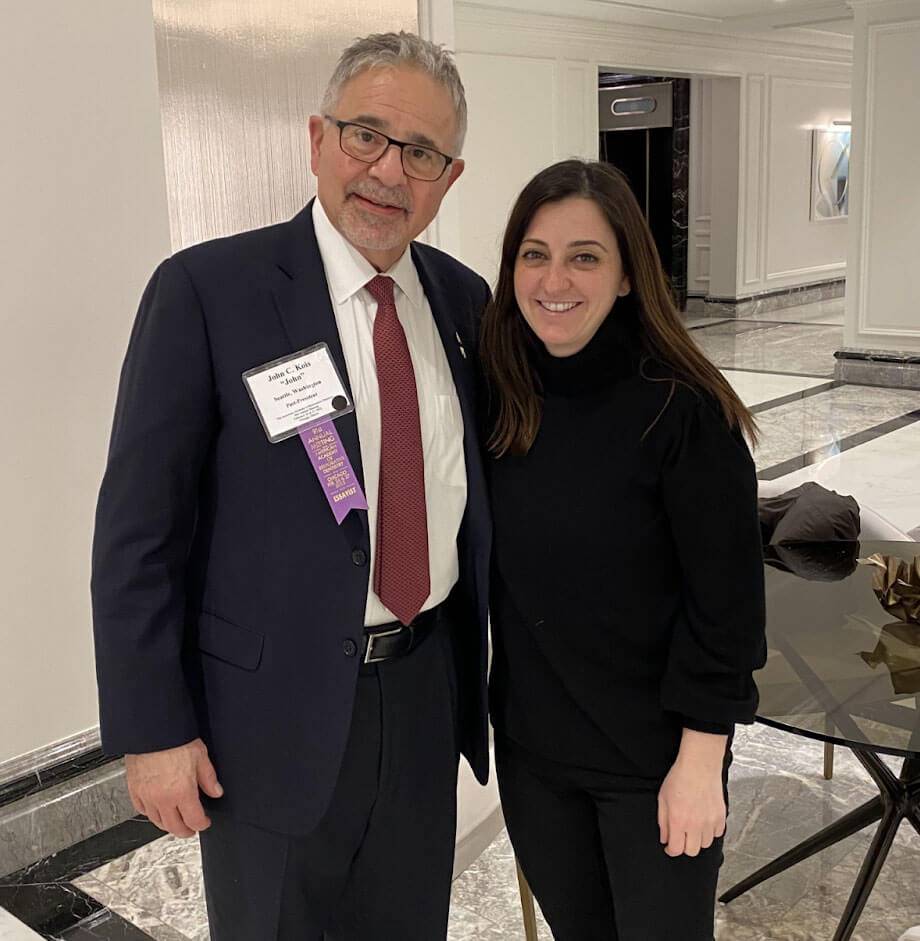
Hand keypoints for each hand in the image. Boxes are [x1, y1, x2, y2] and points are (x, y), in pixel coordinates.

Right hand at [125, 738, 222, 837]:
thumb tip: (216, 791)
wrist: (151, 730)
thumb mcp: (200, 756)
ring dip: (168, 825)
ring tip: (175, 822)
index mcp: (182, 792)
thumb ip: (209, 778)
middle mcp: (162, 798)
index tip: (204, 822)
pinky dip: (150, 814)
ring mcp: (146, 796)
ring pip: (157, 821)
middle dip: (185, 831)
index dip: (202, 824)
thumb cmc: (175, 739)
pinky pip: (141, 810)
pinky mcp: (134, 790)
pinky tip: (156, 810)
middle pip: (174, 827)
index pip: (194, 820)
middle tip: (191, 828)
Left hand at [657, 729, 726, 857]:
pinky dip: (711, 832)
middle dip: (684, 846)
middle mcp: (696, 825)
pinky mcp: (721, 817)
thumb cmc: (680, 777)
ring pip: (705, 844)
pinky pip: (717, 834)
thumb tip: (664, 838)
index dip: (671, 850)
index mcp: (679, 821)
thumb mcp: (662, 798)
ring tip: (692, 827)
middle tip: (680, 837)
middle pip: (692, 851)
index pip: (676, 849)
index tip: (669, 847)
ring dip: (698, 839)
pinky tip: (704, 822)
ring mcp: (710, 822)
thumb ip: (663, 821)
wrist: (699, 765)